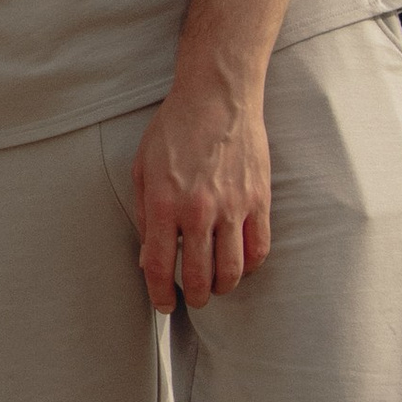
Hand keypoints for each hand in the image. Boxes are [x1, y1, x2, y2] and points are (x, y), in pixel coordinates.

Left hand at [131, 73, 271, 312]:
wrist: (217, 96)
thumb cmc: (174, 130)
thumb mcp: (142, 168)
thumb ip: (142, 216)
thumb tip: (149, 258)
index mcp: (164, 203)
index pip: (160, 267)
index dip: (160, 295)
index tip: (165, 305)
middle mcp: (198, 210)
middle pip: (199, 277)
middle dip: (195, 297)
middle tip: (194, 299)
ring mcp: (233, 206)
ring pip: (232, 271)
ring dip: (223, 287)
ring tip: (216, 286)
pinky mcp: (259, 199)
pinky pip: (259, 249)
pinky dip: (250, 266)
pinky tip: (240, 264)